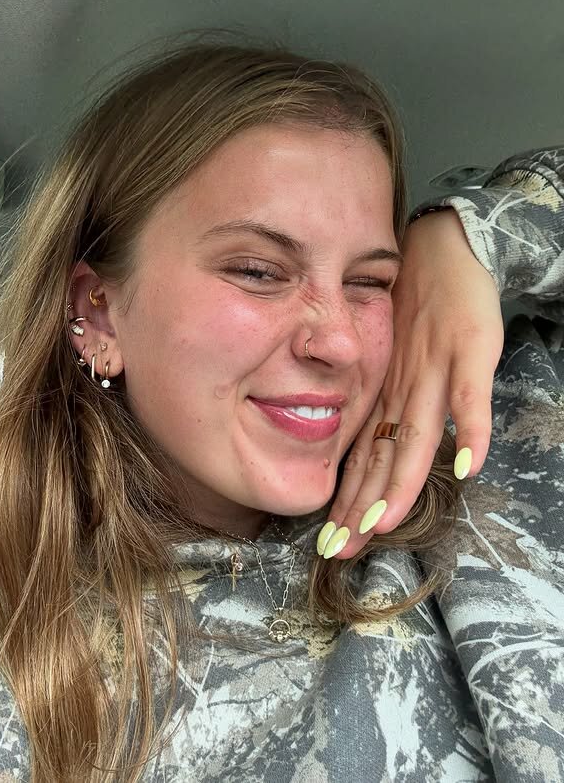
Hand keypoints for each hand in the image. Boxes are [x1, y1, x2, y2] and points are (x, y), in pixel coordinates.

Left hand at [320, 208, 504, 560]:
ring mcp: (435, 371)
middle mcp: (402, 391)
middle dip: (363, 506)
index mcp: (385, 397)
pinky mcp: (469, 350)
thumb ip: (387, 410)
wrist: (438, 251)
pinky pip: (470, 394)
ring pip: (417, 433)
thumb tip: (371, 462)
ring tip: (385, 522)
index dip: (350, 502)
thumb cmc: (413, 314)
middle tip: (342, 550)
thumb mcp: (392, 364)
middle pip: (384, 457)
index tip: (331, 544)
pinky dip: (470, 428)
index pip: (364, 459)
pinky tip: (469, 462)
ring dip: (403, 480)